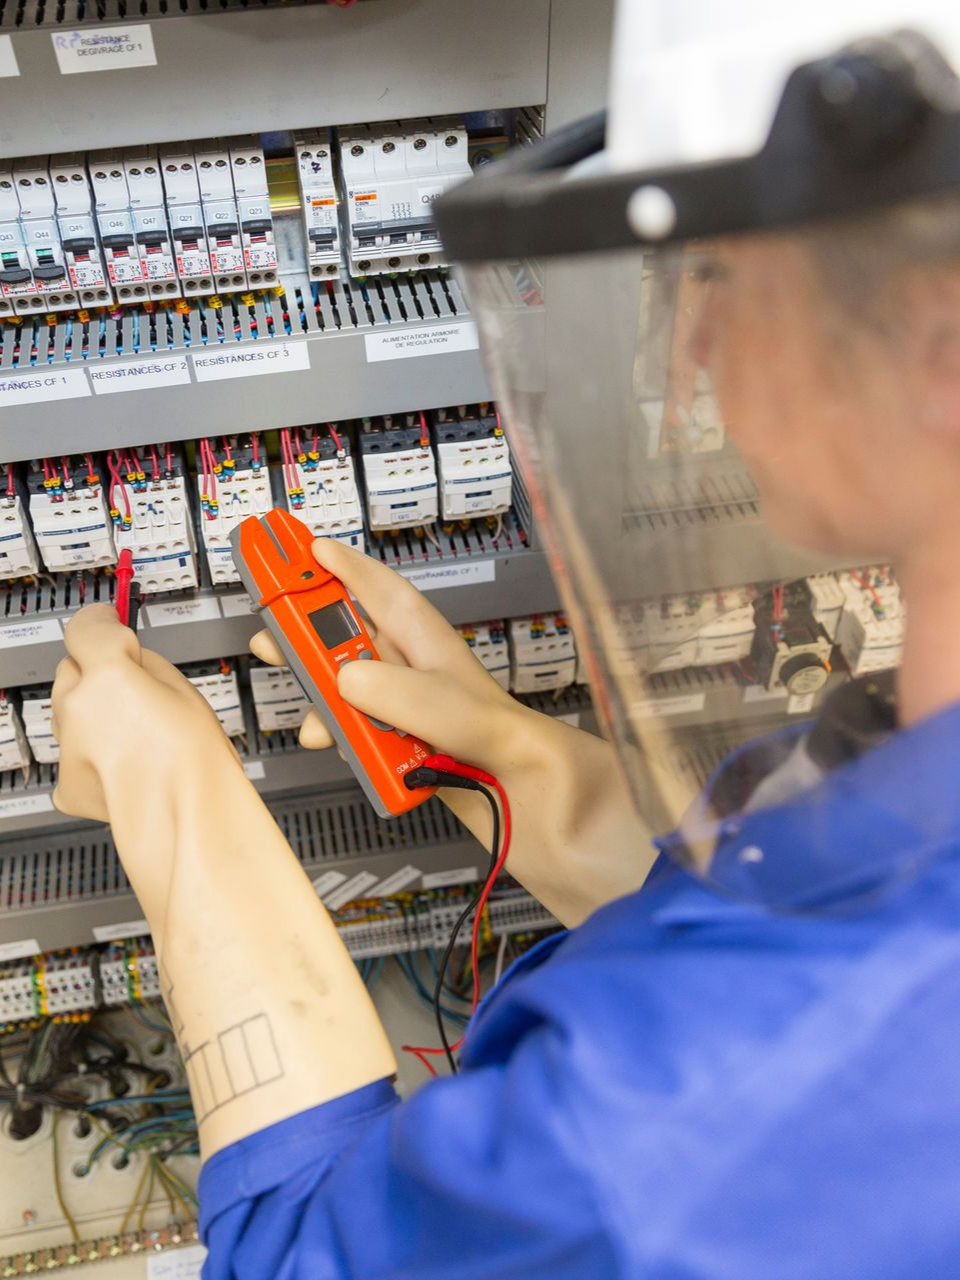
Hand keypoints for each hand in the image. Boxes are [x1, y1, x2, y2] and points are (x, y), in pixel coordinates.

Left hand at [52, 605, 239, 825]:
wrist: (185, 823)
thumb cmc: (196, 764)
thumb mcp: (186, 691)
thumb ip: (149, 666)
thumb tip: (133, 660)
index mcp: (106, 673)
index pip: (85, 626)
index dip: (101, 622)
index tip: (108, 622)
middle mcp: (76, 706)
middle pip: (72, 669)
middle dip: (97, 672)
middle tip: (135, 687)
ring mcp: (67, 746)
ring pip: (69, 712)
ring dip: (93, 713)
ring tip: (138, 733)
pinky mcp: (66, 783)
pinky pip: (72, 753)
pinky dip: (91, 754)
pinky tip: (125, 764)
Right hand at [251, 540, 655, 924]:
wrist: (590, 855)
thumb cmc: (567, 785)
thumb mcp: (495, 734)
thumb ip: (425, 706)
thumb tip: (352, 680)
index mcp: (455, 669)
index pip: (393, 605)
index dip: (350, 573)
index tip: (306, 550)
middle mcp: (438, 696)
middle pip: (363, 647)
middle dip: (315, 628)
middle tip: (269, 620)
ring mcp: (429, 736)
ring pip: (361, 700)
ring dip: (323, 694)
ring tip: (289, 690)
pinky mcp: (425, 776)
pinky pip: (371, 751)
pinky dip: (345, 746)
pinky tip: (332, 749)